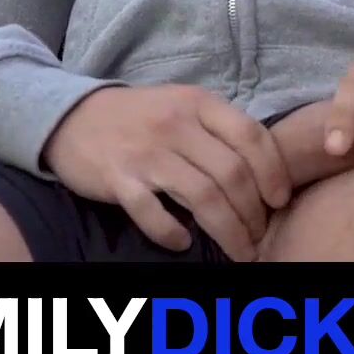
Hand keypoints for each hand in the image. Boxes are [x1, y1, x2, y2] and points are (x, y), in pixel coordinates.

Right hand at [42, 85, 293, 260]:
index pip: (251, 136)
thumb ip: (220, 129)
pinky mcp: (118, 178)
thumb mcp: (185, 106)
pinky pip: (151, 212)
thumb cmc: (143, 116)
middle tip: (260, 235)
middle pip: (232, 174)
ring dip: (228, 230)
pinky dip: (171, 232)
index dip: (273, 172)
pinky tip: (183, 244)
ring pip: (202, 196)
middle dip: (253, 212)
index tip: (280, 201)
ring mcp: (147, 153)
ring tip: (239, 250)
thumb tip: (265, 169)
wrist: (72, 115)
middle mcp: (177, 125)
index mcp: (199, 104)